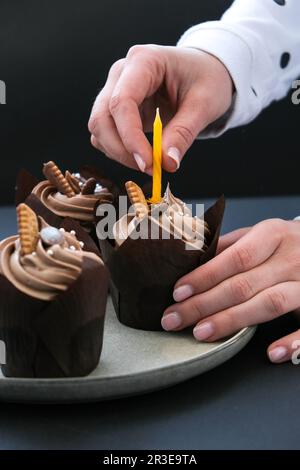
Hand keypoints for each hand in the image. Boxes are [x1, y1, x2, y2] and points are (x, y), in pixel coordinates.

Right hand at [88, 45, 232, 173]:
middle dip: (122, 149)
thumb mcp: (204, 104)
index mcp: (144, 61)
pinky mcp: (115, 107)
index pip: (122, 102)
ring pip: (99, 128)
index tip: (147, 164)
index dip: (130, 137)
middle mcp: (121, 72)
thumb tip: (167, 163)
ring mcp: (114, 89)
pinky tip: (142, 155)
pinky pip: (105, 133)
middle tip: (150, 169)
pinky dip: (118, 150)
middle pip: (102, 117)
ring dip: (119, 153)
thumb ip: (184, 133)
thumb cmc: (207, 79)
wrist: (206, 71)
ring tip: (150, 163)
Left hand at [162, 219, 299, 363]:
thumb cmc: (284, 243)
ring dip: (232, 321)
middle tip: (175, 319)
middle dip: (204, 304)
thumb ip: (229, 246)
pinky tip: (270, 352)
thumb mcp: (259, 234)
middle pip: (244, 284)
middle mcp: (291, 259)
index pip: (235, 258)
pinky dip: (291, 342)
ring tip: (201, 333)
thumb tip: (189, 258)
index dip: (205, 276)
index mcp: (272, 235)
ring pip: (269, 304)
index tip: (178, 293)